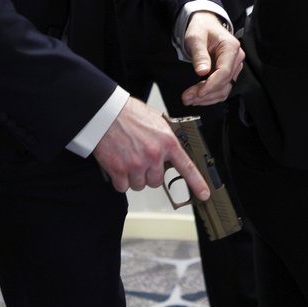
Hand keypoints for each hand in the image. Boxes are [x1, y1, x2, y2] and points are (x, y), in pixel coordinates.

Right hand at [92, 97, 210, 200]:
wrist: (104, 112)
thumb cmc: (128, 113)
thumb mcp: (155, 119)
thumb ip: (165, 136)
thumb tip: (170, 148)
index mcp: (167, 142)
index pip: (186, 167)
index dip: (197, 183)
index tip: (203, 194)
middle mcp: (154, 155)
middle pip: (156, 181)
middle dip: (148, 174)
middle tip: (139, 159)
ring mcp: (136, 164)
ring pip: (139, 185)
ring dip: (133, 177)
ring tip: (126, 158)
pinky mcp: (119, 170)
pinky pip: (122, 187)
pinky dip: (119, 180)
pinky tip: (117, 164)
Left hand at [179, 10, 244, 106]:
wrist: (205, 25)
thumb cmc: (201, 29)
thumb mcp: (195, 38)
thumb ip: (199, 54)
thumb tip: (202, 71)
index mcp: (231, 47)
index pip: (224, 71)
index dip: (211, 85)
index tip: (198, 93)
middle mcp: (236, 58)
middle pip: (224, 83)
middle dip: (205, 93)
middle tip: (186, 98)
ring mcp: (233, 67)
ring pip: (224, 89)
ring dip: (207, 98)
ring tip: (189, 99)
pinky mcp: (228, 73)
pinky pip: (221, 88)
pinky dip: (209, 95)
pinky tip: (197, 98)